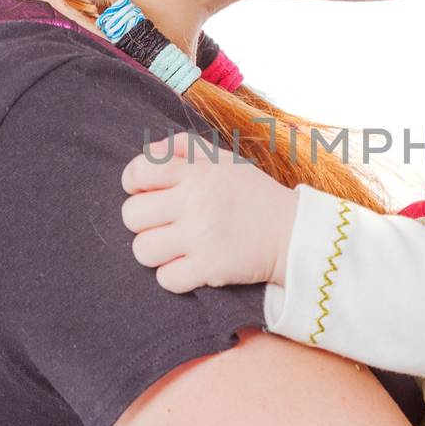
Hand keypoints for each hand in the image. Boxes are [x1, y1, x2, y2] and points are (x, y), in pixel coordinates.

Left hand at [121, 132, 298, 293]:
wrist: (293, 233)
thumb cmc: (253, 194)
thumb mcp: (224, 159)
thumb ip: (183, 147)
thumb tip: (148, 153)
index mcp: (197, 171)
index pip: (137, 172)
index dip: (135, 183)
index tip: (150, 192)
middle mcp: (195, 201)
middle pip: (132, 215)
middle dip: (145, 220)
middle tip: (167, 222)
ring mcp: (201, 237)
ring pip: (143, 250)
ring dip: (157, 250)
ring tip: (178, 245)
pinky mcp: (210, 269)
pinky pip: (165, 278)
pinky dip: (175, 276)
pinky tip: (191, 265)